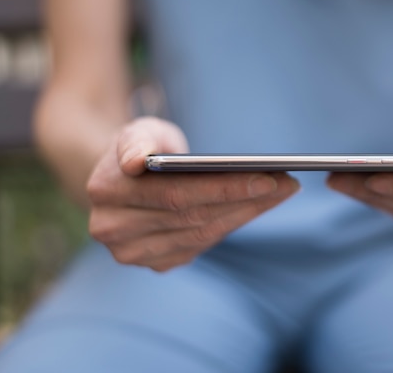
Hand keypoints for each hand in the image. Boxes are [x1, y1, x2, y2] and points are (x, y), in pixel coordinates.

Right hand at [87, 117, 299, 270]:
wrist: (126, 177)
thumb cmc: (142, 147)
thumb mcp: (139, 130)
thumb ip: (136, 140)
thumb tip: (137, 161)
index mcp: (105, 191)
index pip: (177, 194)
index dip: (225, 188)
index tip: (269, 178)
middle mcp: (113, 229)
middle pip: (194, 218)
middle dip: (246, 200)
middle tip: (287, 185)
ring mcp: (133, 252)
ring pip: (203, 235)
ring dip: (247, 214)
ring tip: (281, 193)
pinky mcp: (156, 263)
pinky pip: (202, 245)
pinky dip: (234, 224)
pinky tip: (258, 206)